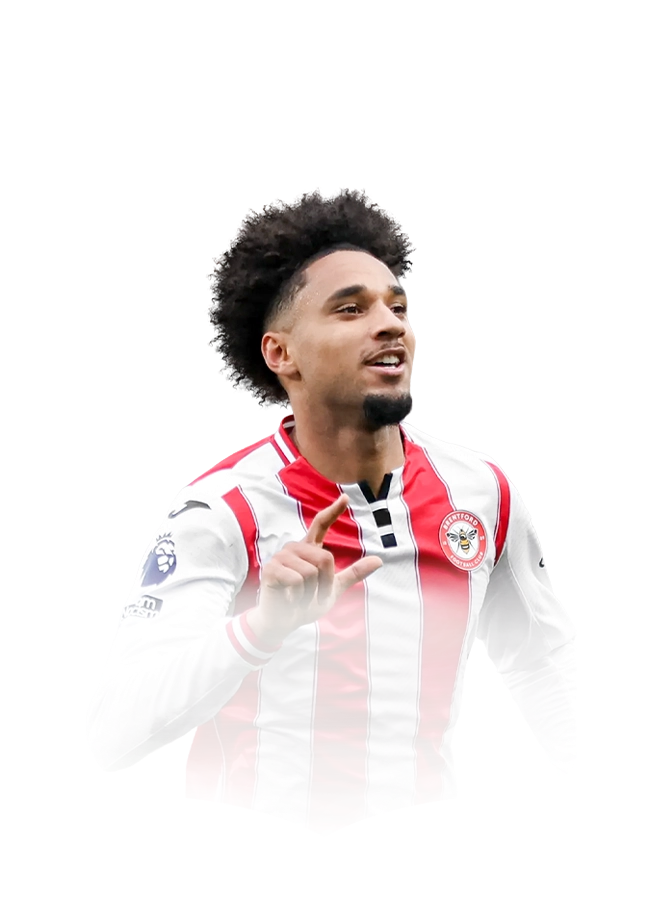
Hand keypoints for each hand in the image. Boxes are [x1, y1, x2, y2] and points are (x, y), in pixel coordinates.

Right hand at [247, 494, 382, 644]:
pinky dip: (299, 596)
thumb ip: (353, 573)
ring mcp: (281, 557)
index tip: (345, 497)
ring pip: (311, 571)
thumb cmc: (305, 605)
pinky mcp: (272, 568)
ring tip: (299, 598)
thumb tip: (379, 560)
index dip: (333, 511)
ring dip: (310, 593)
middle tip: (314, 597)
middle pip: (325, 557)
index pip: (321, 524)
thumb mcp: (333, 589)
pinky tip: (289, 599)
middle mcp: (294, 548)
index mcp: (309, 550)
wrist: (282, 622)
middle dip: (325, 583)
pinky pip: (298, 579)